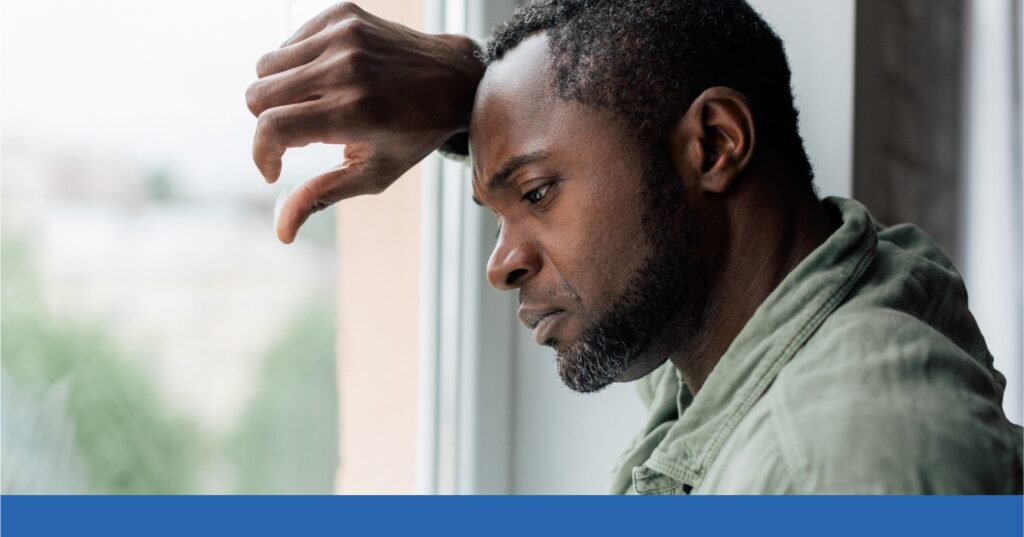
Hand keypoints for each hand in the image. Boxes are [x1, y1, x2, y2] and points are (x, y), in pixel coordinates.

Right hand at [246, 2, 482, 242]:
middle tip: (298, 135)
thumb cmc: (412, 136)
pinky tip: (326, 79)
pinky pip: (288, 42)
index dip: (261, 154)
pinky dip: (296, 64)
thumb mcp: (373, 174)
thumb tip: (281, 233)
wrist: (454, 79)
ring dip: (278, 92)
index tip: (273, 169)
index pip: (272, 128)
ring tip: (313, 106)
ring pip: (266, 65)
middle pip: (257, 95)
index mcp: (353, 112)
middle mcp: (345, 68)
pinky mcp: (343, 14)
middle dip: (266, 123)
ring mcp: (343, 35)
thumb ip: (321, 196)